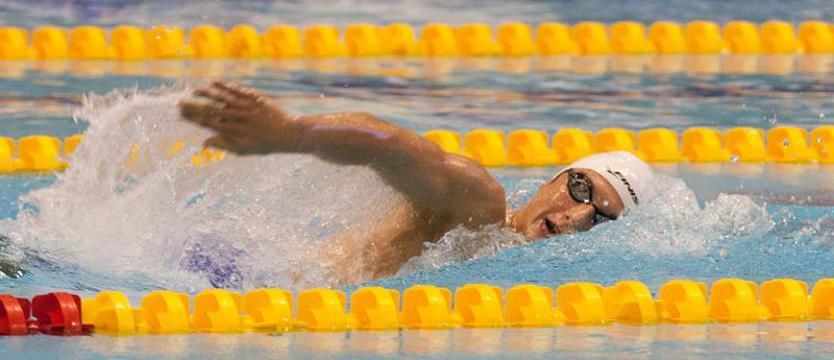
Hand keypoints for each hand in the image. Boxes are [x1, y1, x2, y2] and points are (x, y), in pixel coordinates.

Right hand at [178, 81, 298, 153]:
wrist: (289, 133)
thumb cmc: (265, 144)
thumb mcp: (244, 150)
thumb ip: (224, 145)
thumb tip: (204, 143)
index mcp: (233, 131)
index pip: (208, 123)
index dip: (193, 118)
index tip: (180, 114)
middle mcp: (237, 117)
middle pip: (211, 110)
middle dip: (194, 106)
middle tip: (179, 103)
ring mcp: (246, 106)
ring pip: (222, 98)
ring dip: (206, 94)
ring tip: (194, 91)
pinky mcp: (255, 98)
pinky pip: (237, 90)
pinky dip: (225, 86)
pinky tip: (214, 82)